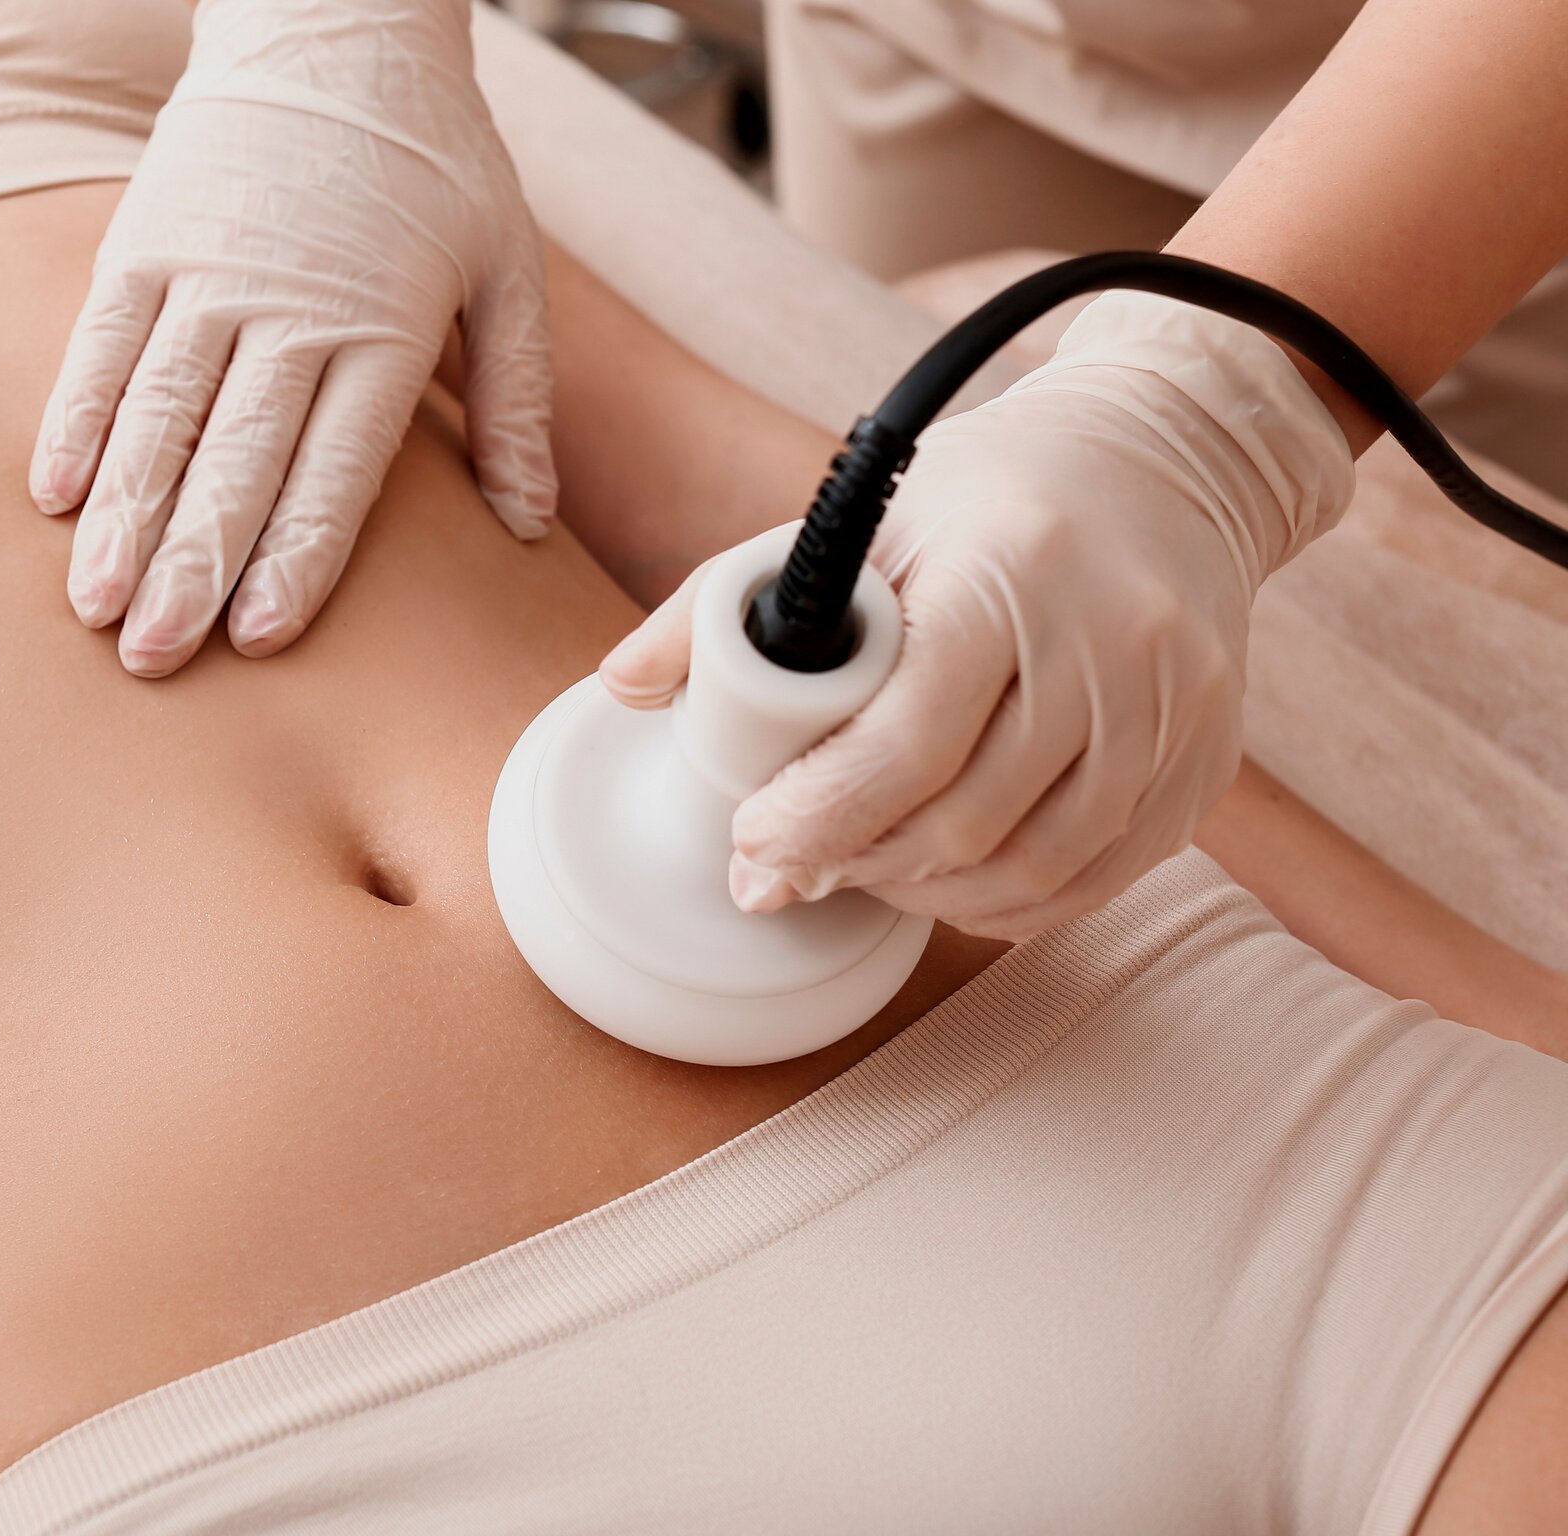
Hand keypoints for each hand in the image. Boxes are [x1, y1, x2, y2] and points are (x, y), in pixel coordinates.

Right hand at [32, 0, 556, 676]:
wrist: (337, 24)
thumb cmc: (434, 161)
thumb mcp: (508, 269)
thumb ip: (517, 402)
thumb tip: (529, 526)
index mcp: (385, 328)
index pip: (334, 471)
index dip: (294, 559)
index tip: (255, 638)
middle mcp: (291, 308)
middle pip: (234, 462)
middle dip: (193, 570)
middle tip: (157, 659)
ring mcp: (207, 272)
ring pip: (157, 417)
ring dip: (123, 520)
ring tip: (95, 608)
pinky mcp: (144, 238)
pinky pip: (102, 345)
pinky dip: (75, 420)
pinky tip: (56, 497)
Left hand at [603, 294, 1354, 938]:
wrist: (1168, 456)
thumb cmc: (988, 491)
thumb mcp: (859, 514)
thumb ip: (727, 599)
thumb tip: (617, 686)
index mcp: (1008, 572)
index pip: (904, 745)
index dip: (815, 820)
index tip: (754, 847)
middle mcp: (1110, 643)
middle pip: (966, 822)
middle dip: (858, 865)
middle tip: (790, 872)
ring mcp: (1174, 708)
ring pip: (1038, 867)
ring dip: (930, 894)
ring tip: (865, 873)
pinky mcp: (1207, 757)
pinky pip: (1102, 876)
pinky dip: (1015, 901)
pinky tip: (953, 883)